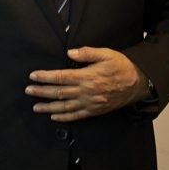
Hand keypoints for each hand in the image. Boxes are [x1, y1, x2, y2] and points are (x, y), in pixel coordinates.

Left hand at [26, 47, 148, 121]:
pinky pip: (77, 116)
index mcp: (87, 76)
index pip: (61, 77)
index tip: (32, 76)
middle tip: (28, 90)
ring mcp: (91, 103)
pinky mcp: (95, 111)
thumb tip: (70, 52)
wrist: (140, 83)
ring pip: (65, 107)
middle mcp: (86, 92)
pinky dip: (64, 117)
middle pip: (59, 93)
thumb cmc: (121, 66)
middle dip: (41, 92)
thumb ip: (87, 53)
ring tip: (35, 107)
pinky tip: (54, 116)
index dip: (45, 77)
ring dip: (48, 107)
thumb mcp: (106, 54)